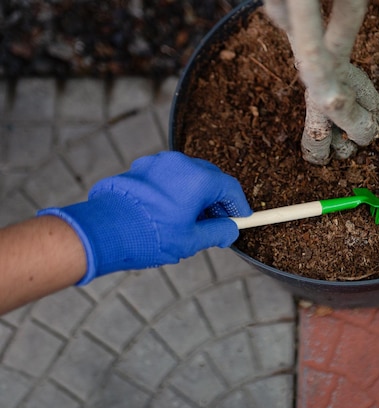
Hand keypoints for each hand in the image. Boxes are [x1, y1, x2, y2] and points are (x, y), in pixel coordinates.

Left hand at [38, 151, 251, 284]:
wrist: (102, 231)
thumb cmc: (148, 235)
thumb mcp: (190, 240)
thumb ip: (218, 233)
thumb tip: (230, 230)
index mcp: (197, 179)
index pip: (230, 188)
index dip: (239, 205)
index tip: (242, 219)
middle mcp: (179, 163)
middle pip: (210, 178)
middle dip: (218, 200)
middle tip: (220, 223)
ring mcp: (157, 163)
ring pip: (188, 176)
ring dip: (197, 195)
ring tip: (193, 221)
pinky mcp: (140, 168)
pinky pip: (168, 177)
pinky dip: (177, 191)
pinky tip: (171, 213)